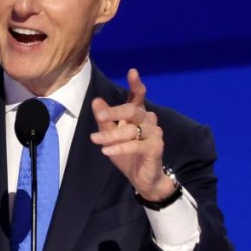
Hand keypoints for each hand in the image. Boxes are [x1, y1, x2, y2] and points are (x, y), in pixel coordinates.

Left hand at [89, 68, 175, 201]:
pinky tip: (107, 151)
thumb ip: (104, 120)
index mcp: (137, 115)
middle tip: (100, 117)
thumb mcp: (110, 136)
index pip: (138, 96)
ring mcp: (154, 133)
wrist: (142, 178)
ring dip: (111, 135)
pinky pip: (136, 144)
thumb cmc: (128, 155)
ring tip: (95, 140)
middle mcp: (148, 120)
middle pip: (132, 110)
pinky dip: (120, 147)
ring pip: (131, 129)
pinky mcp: (156, 147)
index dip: (136, 84)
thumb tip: (96, 100)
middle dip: (114, 112)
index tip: (132, 71)